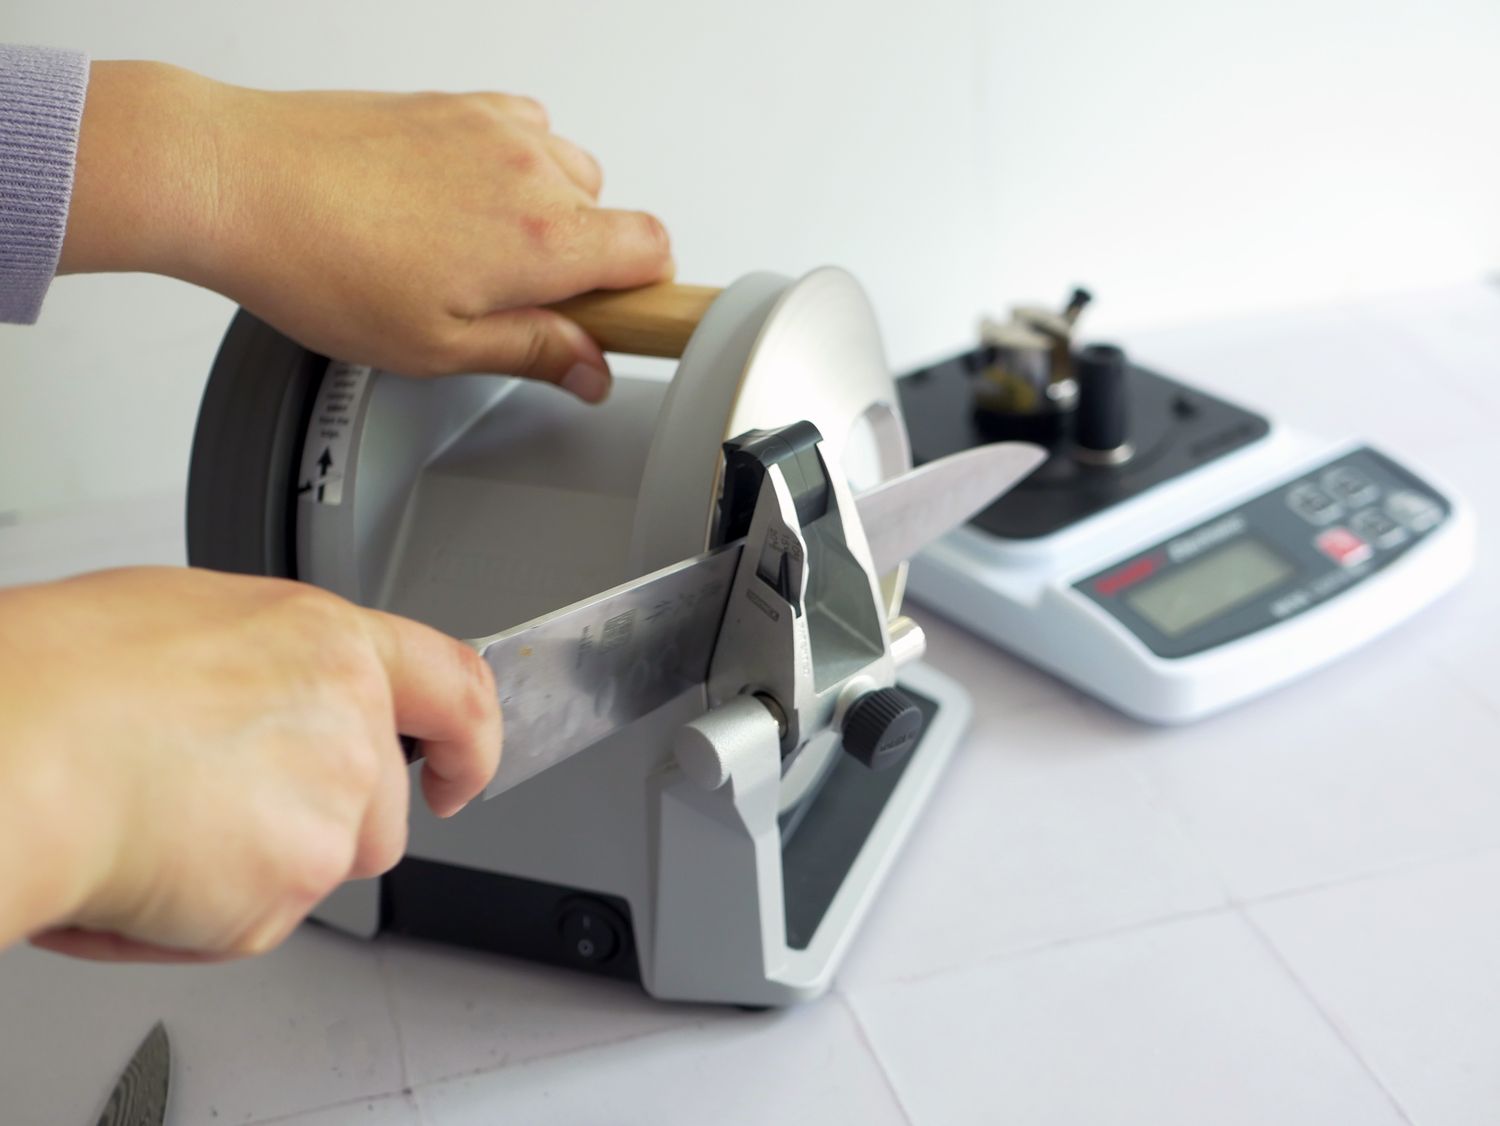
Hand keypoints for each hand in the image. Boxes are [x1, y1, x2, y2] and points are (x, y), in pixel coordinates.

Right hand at [0, 566, 500, 960]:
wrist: (17, 750)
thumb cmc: (66, 676)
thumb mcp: (192, 623)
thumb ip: (270, 668)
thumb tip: (264, 696)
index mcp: (328, 645)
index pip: (455, 689)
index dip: (470, 740)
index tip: (461, 771)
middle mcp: (350, 724)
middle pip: (379, 811)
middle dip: (316, 828)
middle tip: (217, 807)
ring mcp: (330, 809)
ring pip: (322, 869)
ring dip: (260, 871)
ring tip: (163, 826)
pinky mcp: (292, 888)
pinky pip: (256, 923)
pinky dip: (199, 918)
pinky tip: (141, 866)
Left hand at [60, 62, 673, 400]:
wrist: (238, 180)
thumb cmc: (321, 263)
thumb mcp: (438, 347)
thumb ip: (534, 354)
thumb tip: (592, 369)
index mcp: (542, 239)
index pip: (655, 251)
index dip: (647, 293)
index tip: (612, 320)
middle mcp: (531, 171)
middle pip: (612, 217)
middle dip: (582, 263)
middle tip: (515, 302)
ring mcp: (493, 128)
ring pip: (569, 173)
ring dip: (548, 214)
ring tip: (475, 253)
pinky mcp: (456, 104)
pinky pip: (524, 132)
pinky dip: (512, 167)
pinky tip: (457, 203)